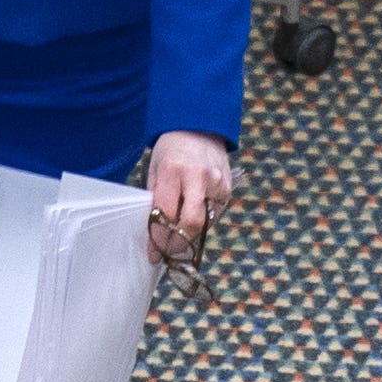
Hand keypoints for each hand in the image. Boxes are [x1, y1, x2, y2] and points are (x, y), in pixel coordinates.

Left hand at [144, 130, 232, 265]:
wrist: (199, 127)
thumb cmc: (172, 150)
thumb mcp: (155, 169)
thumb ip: (155, 199)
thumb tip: (154, 234)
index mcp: (173, 170)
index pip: (166, 213)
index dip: (159, 238)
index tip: (153, 253)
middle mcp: (198, 176)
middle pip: (192, 223)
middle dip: (178, 244)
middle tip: (168, 252)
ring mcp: (217, 183)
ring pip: (205, 223)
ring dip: (190, 236)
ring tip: (178, 237)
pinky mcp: (228, 189)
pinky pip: (215, 215)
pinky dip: (203, 223)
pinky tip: (192, 219)